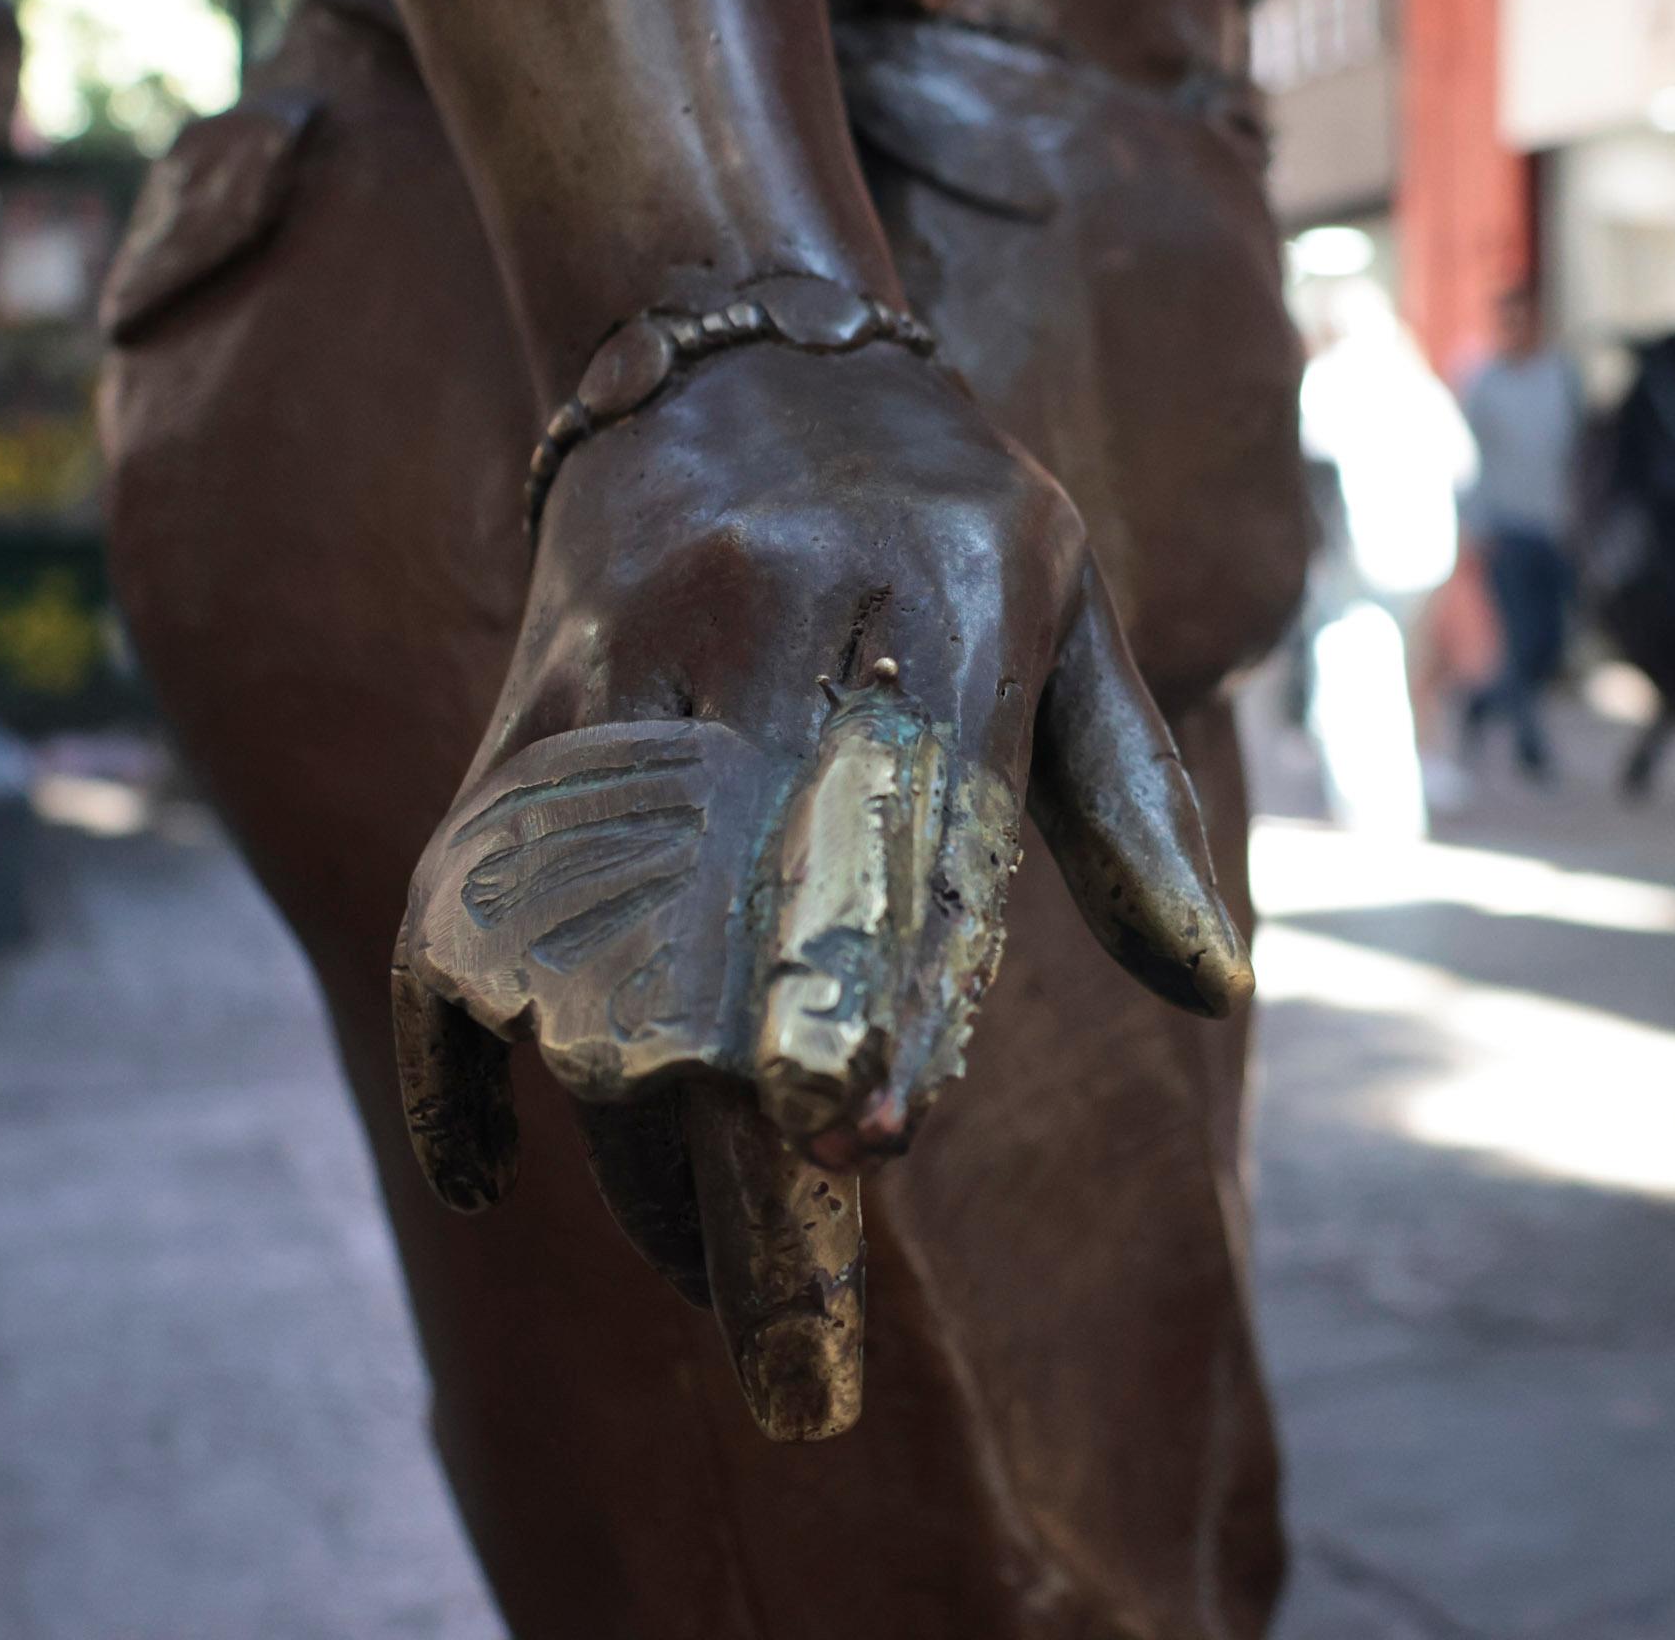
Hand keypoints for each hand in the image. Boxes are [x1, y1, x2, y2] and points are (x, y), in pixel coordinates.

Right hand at [390, 335, 1251, 1439]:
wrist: (727, 343)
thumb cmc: (945, 505)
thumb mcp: (1073, 603)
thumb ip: (1130, 801)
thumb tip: (1213, 984)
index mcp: (944, 614)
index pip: (910, 829)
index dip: (884, 989)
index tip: (873, 1143)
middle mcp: (776, 641)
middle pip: (733, 927)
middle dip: (750, 1141)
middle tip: (797, 1331)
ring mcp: (629, 673)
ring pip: (596, 945)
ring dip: (637, 1136)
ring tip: (711, 1276)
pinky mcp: (523, 713)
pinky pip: (463, 894)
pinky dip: (462, 1042)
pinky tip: (495, 1170)